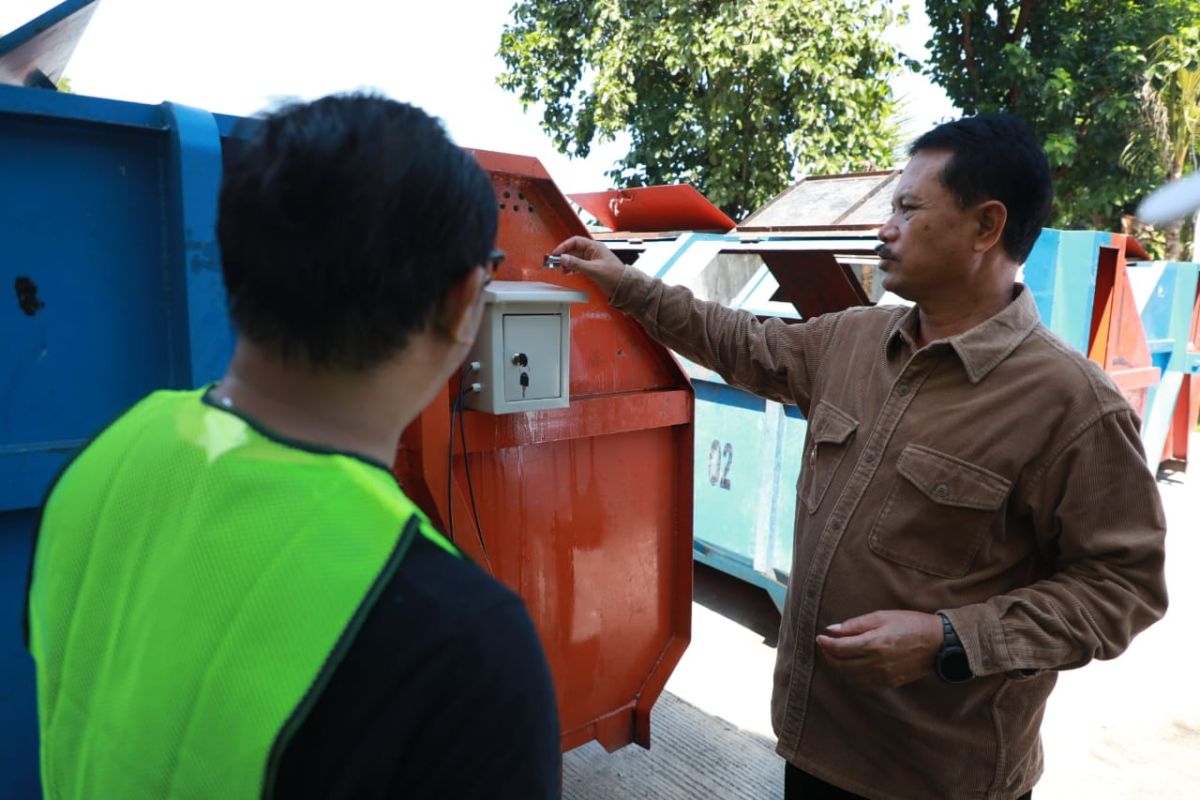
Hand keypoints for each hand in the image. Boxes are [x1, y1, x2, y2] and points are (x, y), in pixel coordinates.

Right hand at [551, 236, 626, 297]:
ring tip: (560, 268)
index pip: (575, 241)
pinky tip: (567, 272)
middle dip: (564, 256)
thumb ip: (577, 264)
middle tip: (555, 262)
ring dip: (567, 263)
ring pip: (575, 258)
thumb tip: (564, 258)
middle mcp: (593, 252)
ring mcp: (592, 260)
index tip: (556, 253)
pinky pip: (578, 265)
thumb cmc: (615, 275)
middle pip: (574, 250)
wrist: (624, 286)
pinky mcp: (592, 268)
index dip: (564, 246)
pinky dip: (572, 268)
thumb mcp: (593, 269)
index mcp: (595, 247)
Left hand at [815, 610, 943, 687]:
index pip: (840, 648)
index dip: (826, 643)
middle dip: (829, 656)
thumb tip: (832, 629)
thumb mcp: (882, 617)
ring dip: (839, 668)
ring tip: (836, 656)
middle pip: (841, 665)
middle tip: (825, 647)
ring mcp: (883, 676)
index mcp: (874, 644)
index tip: (820, 637)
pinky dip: (852, 677)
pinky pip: (863, 684)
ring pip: (850, 677)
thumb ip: (855, 625)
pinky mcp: (889, 683)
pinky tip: (851, 667)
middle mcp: (876, 663)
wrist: (937, 643)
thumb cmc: (910, 624)